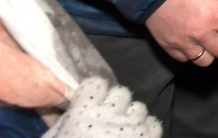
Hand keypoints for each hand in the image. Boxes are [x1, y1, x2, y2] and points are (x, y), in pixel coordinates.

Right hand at [44, 76, 161, 137]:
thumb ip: (63, 121)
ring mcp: (129, 131)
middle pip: (121, 93)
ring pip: (139, 108)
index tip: (93, 104)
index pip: (96, 84)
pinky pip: (154, 125)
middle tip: (108, 121)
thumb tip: (75, 105)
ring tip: (121, 133)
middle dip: (115, 105)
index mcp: (80, 117)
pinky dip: (147, 130)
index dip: (95, 94)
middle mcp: (107, 119)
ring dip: (132, 118)